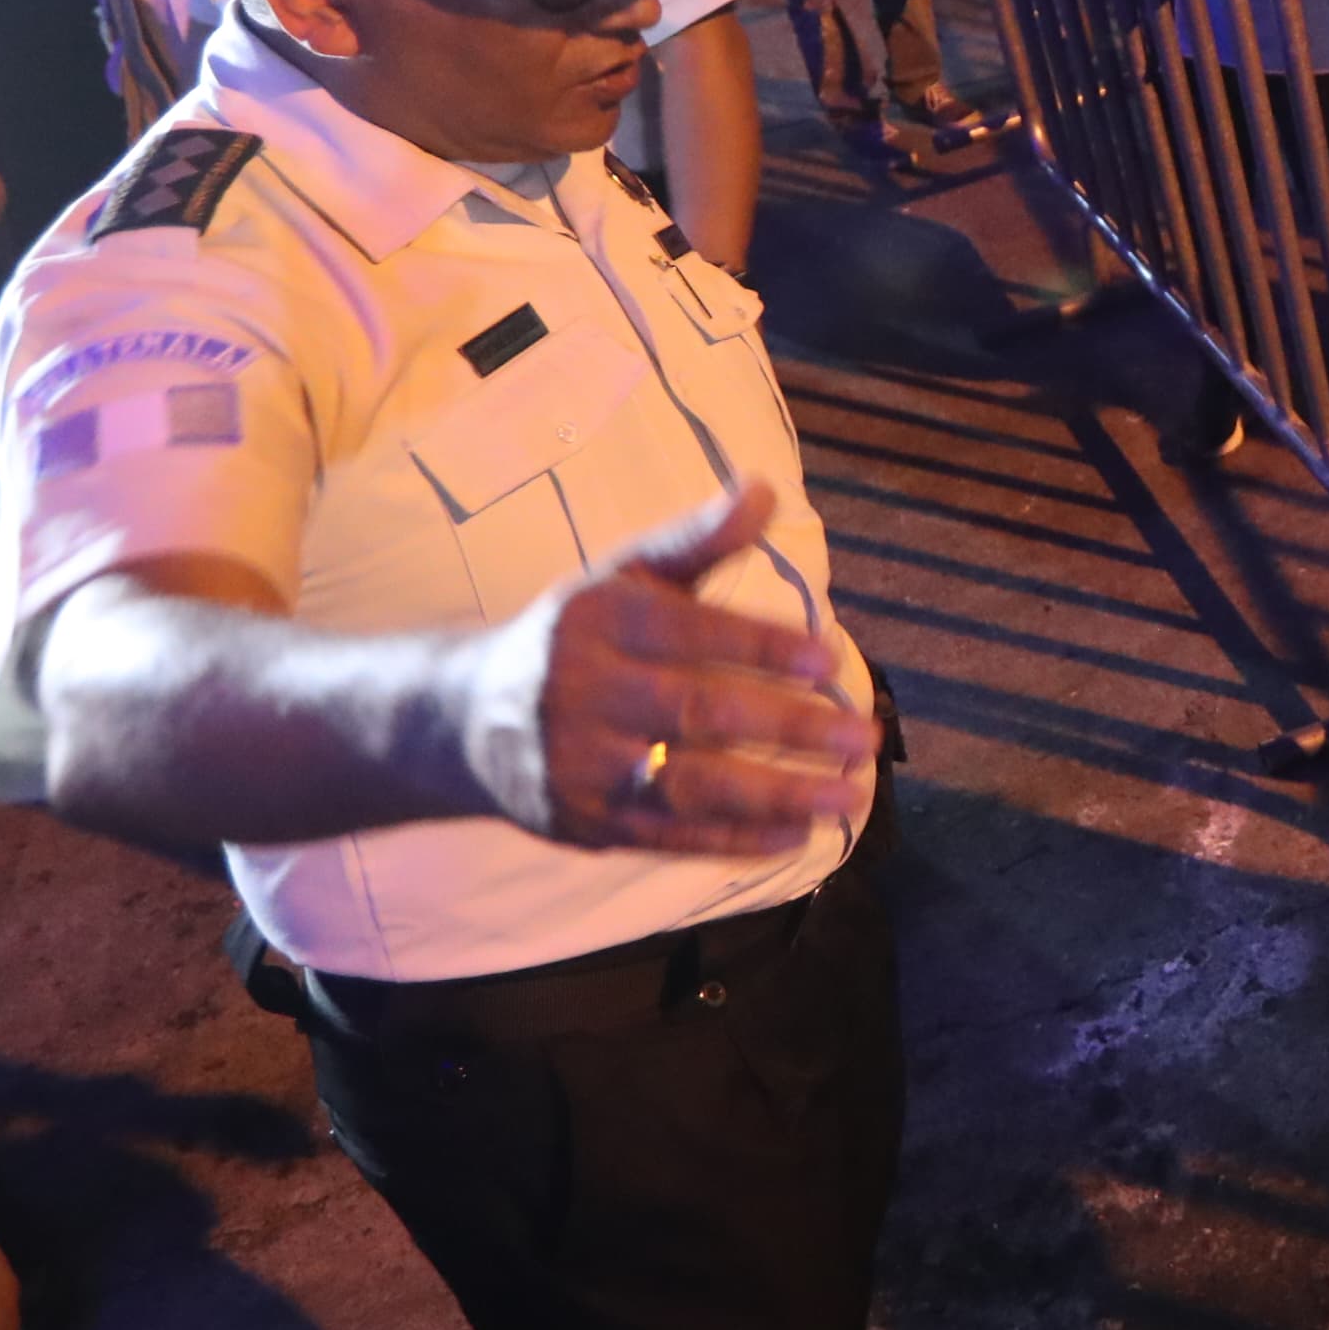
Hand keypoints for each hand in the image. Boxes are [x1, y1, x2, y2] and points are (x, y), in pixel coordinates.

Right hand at [529, 482, 878, 856]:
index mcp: (598, 621)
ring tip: (847, 795)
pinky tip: (798, 834)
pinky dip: (737, 840)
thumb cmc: (574, 637)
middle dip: (789, 727)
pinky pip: (670, 835)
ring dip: (776, 795)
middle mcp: (584, 692)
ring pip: (690, 784)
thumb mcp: (623, 579)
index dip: (761, 648)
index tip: (829, 660)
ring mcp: (582, 764)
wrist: (465, 718)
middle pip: (698, 713)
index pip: (690, 633)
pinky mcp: (584, 822)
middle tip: (863, 737)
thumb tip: (765, 489)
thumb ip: (696, 540)